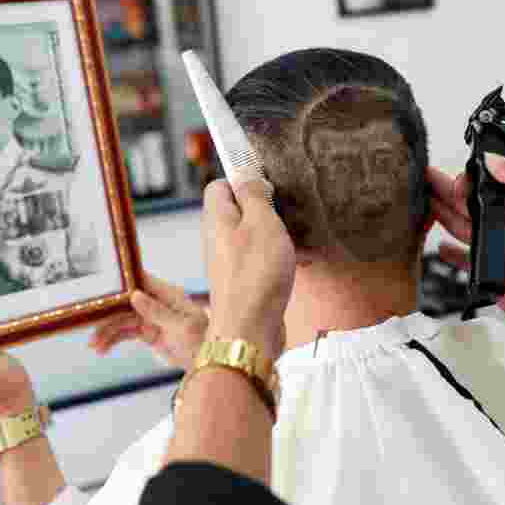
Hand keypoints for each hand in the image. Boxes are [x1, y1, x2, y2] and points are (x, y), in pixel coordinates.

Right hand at [90, 273, 208, 369]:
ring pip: (122, 320)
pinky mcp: (147, 333)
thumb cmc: (202, 341)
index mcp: (168, 295)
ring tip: (94, 345)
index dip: (121, 280)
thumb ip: (157, 311)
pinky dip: (112, 340)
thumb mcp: (182, 327)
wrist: (209, 364)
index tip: (99, 284)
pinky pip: (125, 333)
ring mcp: (151, 318)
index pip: (141, 280)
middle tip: (88, 323)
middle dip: (107, 313)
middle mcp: (157, 303)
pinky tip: (102, 349)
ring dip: (106, 331)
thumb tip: (134, 295)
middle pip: (125, 302)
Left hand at [203, 178, 295, 360]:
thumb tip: (247, 175)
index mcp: (216, 218)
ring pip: (248, 236)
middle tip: (282, 215)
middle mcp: (216, 239)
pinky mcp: (240, 281)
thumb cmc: (256, 275)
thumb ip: (254, 195)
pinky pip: (256, 259)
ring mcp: (227, 262)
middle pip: (235, 211)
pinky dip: (273, 258)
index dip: (242, 181)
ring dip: (271, 236)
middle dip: (262, 210)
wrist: (250, 329)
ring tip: (288, 242)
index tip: (267, 186)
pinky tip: (289, 266)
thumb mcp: (262, 222)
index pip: (218, 185)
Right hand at [426, 153, 504, 335]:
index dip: (469, 177)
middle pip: (468, 202)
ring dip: (441, 214)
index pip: (488, 182)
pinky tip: (439, 245)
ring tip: (422, 204)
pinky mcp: (488, 268)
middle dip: (445, 190)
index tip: (455, 177)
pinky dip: (449, 252)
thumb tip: (496, 160)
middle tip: (423, 180)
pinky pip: (463, 258)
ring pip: (461, 225)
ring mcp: (496, 245)